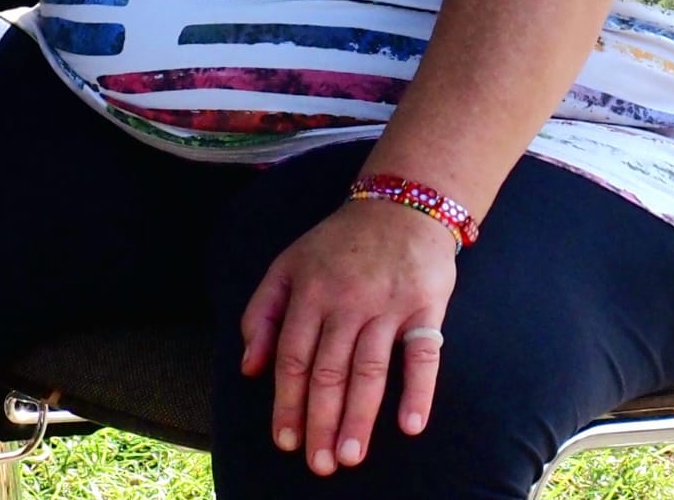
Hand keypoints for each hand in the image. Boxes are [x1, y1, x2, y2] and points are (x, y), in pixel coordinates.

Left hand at [240, 196, 458, 476]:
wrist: (400, 206)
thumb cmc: (338, 245)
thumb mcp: (288, 265)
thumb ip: (262, 312)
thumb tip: (248, 368)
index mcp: (308, 291)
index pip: (293, 356)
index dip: (287, 400)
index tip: (285, 441)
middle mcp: (345, 300)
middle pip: (329, 369)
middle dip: (320, 420)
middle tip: (318, 466)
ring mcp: (386, 304)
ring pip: (369, 369)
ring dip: (358, 416)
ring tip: (349, 457)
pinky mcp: (425, 307)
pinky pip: (422, 354)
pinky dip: (418, 390)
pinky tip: (410, 426)